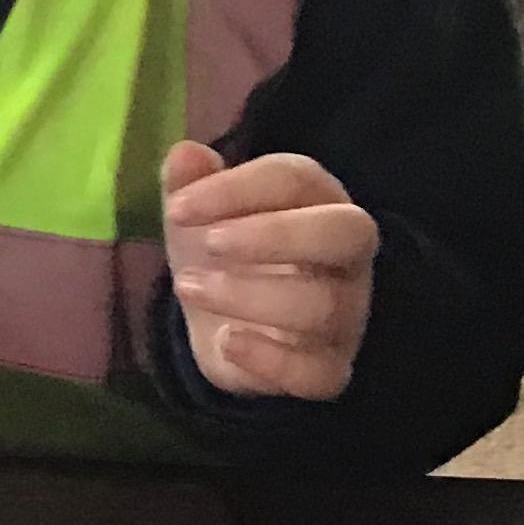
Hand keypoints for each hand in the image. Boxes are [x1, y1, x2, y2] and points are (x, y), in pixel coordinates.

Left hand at [161, 142, 377, 400]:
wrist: (227, 332)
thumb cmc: (225, 257)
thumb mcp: (200, 217)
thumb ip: (190, 183)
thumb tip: (185, 152)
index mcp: (317, 202)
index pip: (297, 179)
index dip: (238, 188)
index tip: (178, 208)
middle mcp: (344, 256)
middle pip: (344, 232)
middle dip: (274, 233)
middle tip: (209, 243)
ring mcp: (345, 315)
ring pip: (323, 304)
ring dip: (250, 295)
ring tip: (189, 287)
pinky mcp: (329, 369)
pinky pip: (319, 372)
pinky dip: (271, 360)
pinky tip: (226, 342)